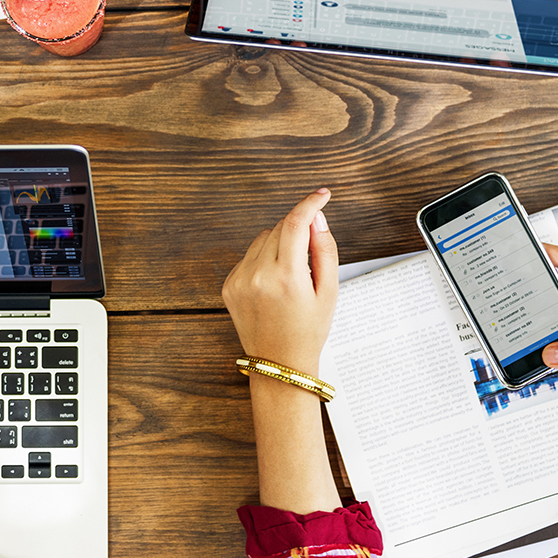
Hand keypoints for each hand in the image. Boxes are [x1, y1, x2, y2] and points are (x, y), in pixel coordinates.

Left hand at [222, 189, 337, 371]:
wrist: (280, 363)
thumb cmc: (309, 330)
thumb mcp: (329, 291)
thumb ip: (325, 249)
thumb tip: (317, 218)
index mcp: (286, 277)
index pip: (296, 223)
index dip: (310, 203)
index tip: (322, 194)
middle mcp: (258, 276)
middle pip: (280, 227)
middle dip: (298, 230)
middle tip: (310, 255)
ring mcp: (239, 280)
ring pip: (262, 237)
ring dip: (279, 243)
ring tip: (291, 274)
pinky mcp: (228, 285)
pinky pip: (249, 255)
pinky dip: (263, 258)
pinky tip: (274, 283)